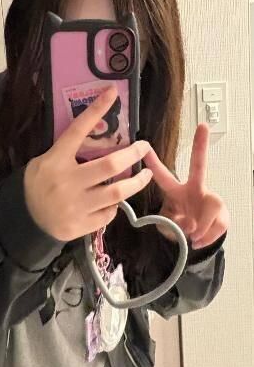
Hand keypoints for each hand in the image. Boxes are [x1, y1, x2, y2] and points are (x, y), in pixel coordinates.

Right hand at [24, 86, 152, 241]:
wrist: (24, 218)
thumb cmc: (38, 184)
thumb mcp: (44, 161)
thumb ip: (66, 152)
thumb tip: (95, 136)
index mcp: (56, 160)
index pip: (78, 130)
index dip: (96, 110)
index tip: (112, 93)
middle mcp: (67, 181)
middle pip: (110, 165)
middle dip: (133, 154)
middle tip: (144, 147)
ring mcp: (75, 205)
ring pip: (117, 192)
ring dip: (136, 183)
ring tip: (145, 175)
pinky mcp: (81, 225)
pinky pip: (108, 214)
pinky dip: (115, 206)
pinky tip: (115, 201)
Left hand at [143, 124, 228, 249]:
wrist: (200, 238)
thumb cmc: (181, 226)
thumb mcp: (168, 227)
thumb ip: (173, 224)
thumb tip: (191, 223)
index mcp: (176, 191)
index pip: (163, 176)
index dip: (153, 162)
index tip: (144, 146)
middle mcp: (195, 189)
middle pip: (199, 165)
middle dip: (200, 146)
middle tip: (203, 126)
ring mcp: (210, 198)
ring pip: (211, 208)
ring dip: (200, 227)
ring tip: (192, 236)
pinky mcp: (222, 212)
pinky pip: (215, 226)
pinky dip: (205, 238)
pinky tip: (200, 239)